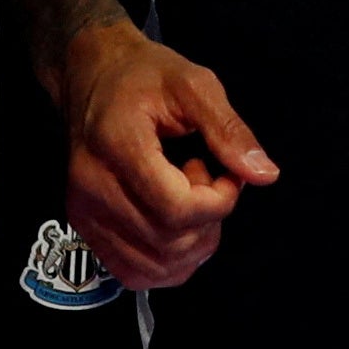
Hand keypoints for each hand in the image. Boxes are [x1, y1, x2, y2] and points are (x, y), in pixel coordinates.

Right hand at [56, 21, 276, 289]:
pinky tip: (174, 222)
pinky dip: (169, 261)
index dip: (217, 201)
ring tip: (187, 194)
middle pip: (168, 241)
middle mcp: (92, 187)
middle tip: (207, 177)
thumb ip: (228, 129)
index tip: (226, 173)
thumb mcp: (194, 83)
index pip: (176, 209)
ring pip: (156, 266)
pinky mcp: (84, 228)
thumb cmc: (143, 75)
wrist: (92, 77)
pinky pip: (136, 272)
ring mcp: (84, 212)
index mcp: (117, 145)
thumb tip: (264, 174)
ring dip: (191, 243)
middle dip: (208, 219)